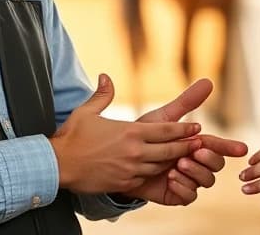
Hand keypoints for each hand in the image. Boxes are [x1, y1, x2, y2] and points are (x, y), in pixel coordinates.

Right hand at [50, 74, 202, 193]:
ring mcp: (131, 169)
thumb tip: (105, 76)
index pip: (165, 130)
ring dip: (173, 161)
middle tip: (200, 143)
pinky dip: (155, 174)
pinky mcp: (124, 183)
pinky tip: (160, 171)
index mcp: (130, 132)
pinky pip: (146, 178)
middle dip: (186, 146)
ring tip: (185, 157)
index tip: (196, 127)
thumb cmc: (72, 137)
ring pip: (160, 166)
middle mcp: (134, 151)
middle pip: (170, 150)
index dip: (183, 129)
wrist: (59, 165)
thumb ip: (102, 95)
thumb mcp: (87, 111)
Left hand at [122, 79, 248, 205]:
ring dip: (195, 172)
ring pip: (206, 181)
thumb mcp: (165, 118)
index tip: (241, 149)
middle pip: (216, 164)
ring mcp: (188, 179)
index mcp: (196, 144)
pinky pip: (189, 196)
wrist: (121, 160)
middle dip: (208, 158)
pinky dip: (183, 187)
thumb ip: (187, 102)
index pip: (218, 145)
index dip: (230, 147)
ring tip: (176, 165)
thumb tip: (209, 81)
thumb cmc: (145, 137)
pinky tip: (170, 178)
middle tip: (193, 151)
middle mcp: (196, 163)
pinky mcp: (176, 194)